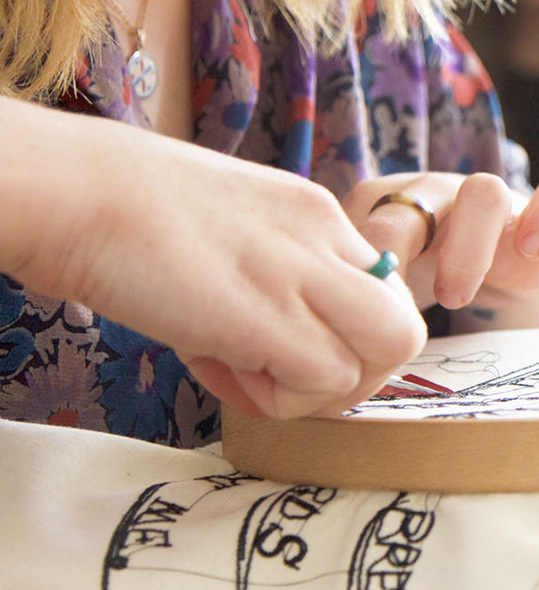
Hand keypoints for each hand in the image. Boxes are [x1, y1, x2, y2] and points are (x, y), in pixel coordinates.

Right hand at [0, 99, 426, 418]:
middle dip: (360, 374)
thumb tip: (269, 355)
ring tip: (251, 375)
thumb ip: (269, 281)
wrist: (82, 191)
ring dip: (323, 391)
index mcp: (316, 216)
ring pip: (388, 352)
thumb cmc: (132, 214)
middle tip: (291, 378)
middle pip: (405, 326)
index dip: (344, 338)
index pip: (381, 294)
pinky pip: (327, 377)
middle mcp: (326, 238)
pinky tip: (225, 372)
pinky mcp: (268, 314)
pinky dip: (284, 398)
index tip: (287, 347)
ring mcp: (303, 272)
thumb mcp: (233, 234)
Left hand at [343, 168, 538, 326]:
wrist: (500, 274)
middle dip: (398, 244)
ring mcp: (495, 200)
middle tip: (391, 303)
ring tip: (454, 296)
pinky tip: (535, 247)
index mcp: (392, 206)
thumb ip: (353, 298)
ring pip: (483, 191)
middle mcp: (441, 195)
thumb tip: (301, 338)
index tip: (346, 305)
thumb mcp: (388, 290)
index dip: (354, 253)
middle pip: (416, 195)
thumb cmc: (427, 282)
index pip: (363, 207)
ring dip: (466, 243)